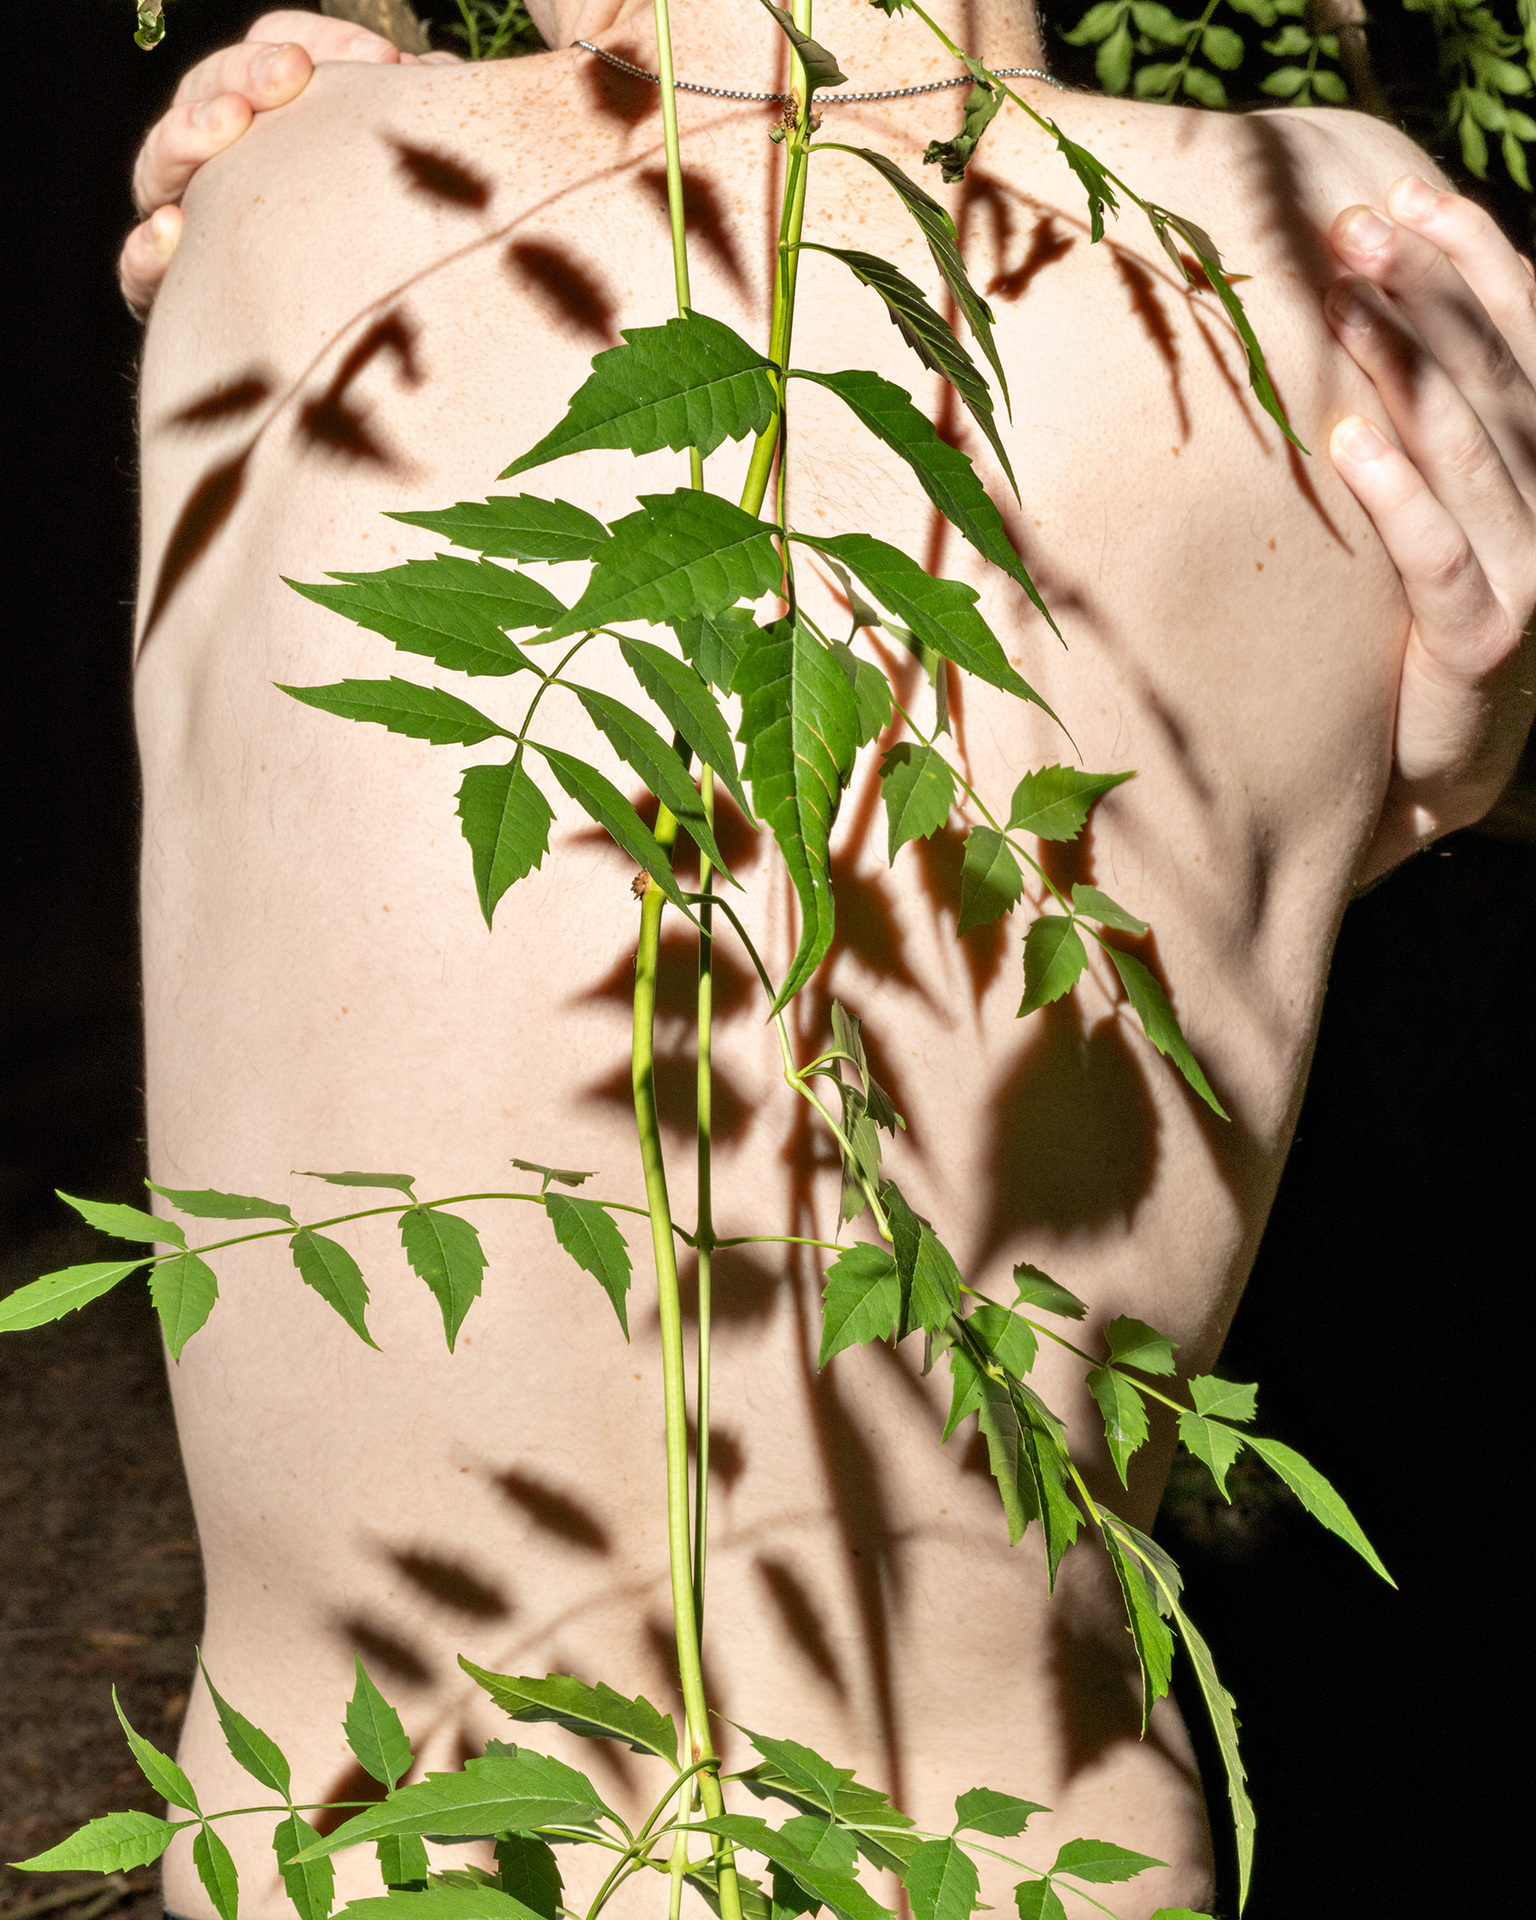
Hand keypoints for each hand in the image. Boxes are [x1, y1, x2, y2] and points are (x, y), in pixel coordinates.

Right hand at [120, 9, 457, 315]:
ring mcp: (188, 224)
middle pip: (207, 91)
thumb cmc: (403, 259)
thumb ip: (416, 125)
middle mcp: (220, 165)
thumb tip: (438, 72)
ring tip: (229, 124)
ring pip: (159, 165)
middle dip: (245, 72)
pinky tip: (173, 230)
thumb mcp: (413, 185)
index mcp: (274, 122)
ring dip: (187, 134)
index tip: (384, 59)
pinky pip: (138, 269)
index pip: (274, 51)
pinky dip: (148, 249)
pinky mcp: (171, 296)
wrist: (371, 369)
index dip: (319, 41)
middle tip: (294, 73)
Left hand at [1327, 175, 1535, 883]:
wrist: (1435, 760)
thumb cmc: (1422, 619)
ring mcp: (1527, 569)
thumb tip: (1368, 314)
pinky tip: (1347, 439)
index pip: (1524, 332)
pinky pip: (1440, 553)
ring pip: (1470, 450)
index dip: (1474, 258)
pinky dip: (1397, 494)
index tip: (1405, 194)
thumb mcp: (1438, 510)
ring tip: (1344, 304)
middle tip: (1354, 230)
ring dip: (1408, 369)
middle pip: (1495, 374)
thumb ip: (1429, 423)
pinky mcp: (1482, 640)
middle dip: (1429, 294)